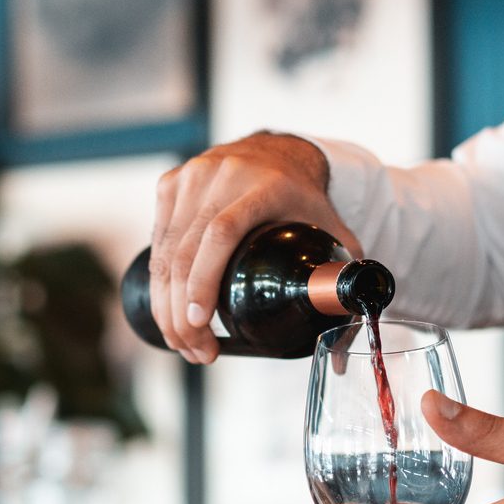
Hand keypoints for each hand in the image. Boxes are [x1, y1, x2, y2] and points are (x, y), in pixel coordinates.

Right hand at [151, 131, 354, 363]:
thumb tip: (345, 331)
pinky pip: (158, 239)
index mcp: (264, 186)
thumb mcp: (331, 229)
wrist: (278, 152)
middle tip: (196, 350)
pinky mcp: (171, 183)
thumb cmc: (304, 198)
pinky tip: (167, 312)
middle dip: (181, 311)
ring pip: (165, 249)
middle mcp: (222, 176)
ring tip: (182, 342)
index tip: (201, 322)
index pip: (221, 233)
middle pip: (186, 250)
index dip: (205, 280)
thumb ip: (343, 274)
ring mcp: (191, 176)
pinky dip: (158, 281)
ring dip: (165, 304)